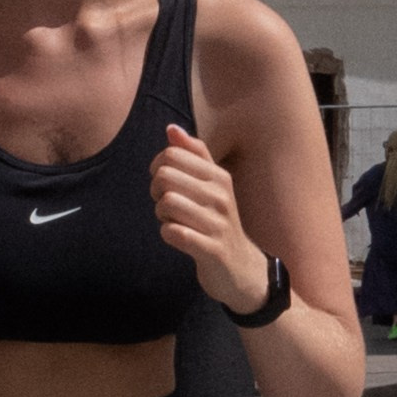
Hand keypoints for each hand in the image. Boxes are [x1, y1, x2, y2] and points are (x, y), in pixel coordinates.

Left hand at [152, 125, 270, 312]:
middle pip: (165, 176)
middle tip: (165, 205)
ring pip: (167, 203)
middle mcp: (220, 195)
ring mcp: (217, 222)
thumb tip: (171, 129)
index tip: (164, 184)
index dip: (157, 167)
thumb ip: (194, 156)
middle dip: (155, 191)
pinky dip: (168, 234)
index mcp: (219, 176)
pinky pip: (173, 232)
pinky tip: (178, 237)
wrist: (241, 267)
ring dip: (161, 215)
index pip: (172, 154)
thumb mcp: (212, 185)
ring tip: (173, 221)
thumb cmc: (217, 221)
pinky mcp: (212, 249)